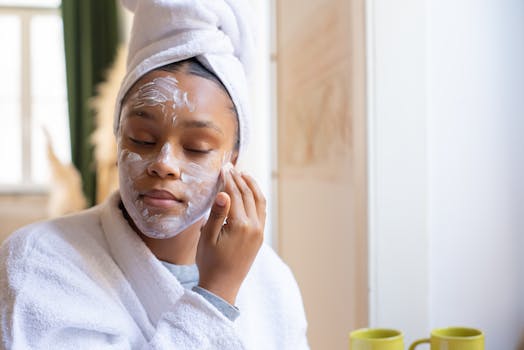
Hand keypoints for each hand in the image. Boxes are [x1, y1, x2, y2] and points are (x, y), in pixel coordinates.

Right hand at [196, 167, 265, 304]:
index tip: (224, 168)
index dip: (228, 179)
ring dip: (251, 186)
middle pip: (248, 195)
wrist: (222, 286)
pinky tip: (251, 193)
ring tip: (243, 174)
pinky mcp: (260, 236)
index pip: (235, 194)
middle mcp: (254, 226)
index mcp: (240, 225)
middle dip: (239, 179)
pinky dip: (257, 198)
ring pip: (259, 201)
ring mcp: (259, 231)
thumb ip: (217, 213)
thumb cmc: (210, 262)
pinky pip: (262, 211)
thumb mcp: (207, 237)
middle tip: (231, 167)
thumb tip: (224, 193)